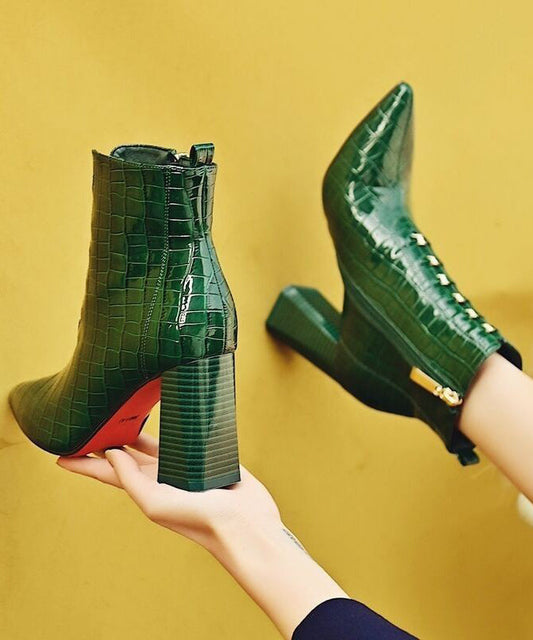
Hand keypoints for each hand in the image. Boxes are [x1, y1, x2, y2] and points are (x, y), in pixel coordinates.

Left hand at [57, 434, 281, 553]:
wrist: (244, 523)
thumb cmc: (200, 520)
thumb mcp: (156, 503)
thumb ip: (131, 479)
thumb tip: (111, 451)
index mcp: (144, 489)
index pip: (106, 472)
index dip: (83, 464)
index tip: (60, 453)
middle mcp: (159, 476)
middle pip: (124, 454)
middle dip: (106, 440)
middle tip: (90, 420)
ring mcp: (181, 465)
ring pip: (152, 441)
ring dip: (135, 429)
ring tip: (119, 412)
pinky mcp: (203, 455)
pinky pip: (182, 435)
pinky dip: (172, 425)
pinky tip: (167, 413)